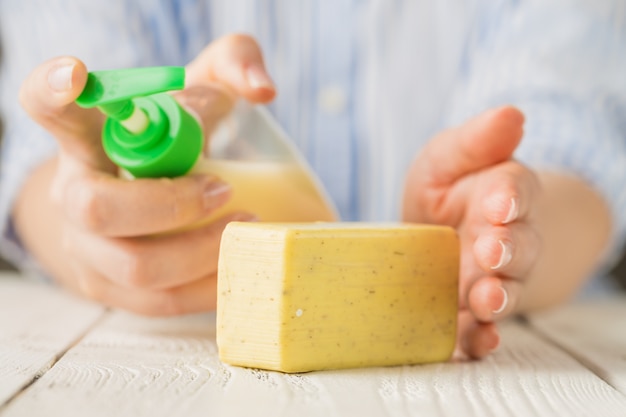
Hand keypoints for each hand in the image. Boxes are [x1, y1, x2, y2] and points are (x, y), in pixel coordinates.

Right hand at [16, 34, 274, 314]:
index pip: (49, 105)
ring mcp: (87, 246)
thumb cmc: (176, 136)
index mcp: (87, 134)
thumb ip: (233, 65)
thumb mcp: (203, 88)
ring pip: (136, 266)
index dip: (53, 91)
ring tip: (246, 227)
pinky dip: (208, 285)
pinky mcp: (111, 287)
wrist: (146, 194)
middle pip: (97, 207)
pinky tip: (238, 262)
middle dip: (171, 205)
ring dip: (201, 250)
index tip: (76, 74)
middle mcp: (73, 191)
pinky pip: (161, 301)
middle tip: (224, 189)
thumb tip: (263, 89)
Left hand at [402, 106, 540, 358]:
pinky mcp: (470, 311)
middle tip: (492, 249)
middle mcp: (506, 240)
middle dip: (507, 249)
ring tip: (487, 298)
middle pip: (518, 245)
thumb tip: (510, 113)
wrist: (441, 233)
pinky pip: (482, 328)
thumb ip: (475, 141)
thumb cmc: (446, 190)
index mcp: (502, 194)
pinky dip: (481, 338)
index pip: (515, 189)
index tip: (501, 199)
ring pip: (505, 290)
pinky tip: (478, 342)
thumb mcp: (447, 158)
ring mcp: (491, 279)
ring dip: (498, 296)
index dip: (510, 195)